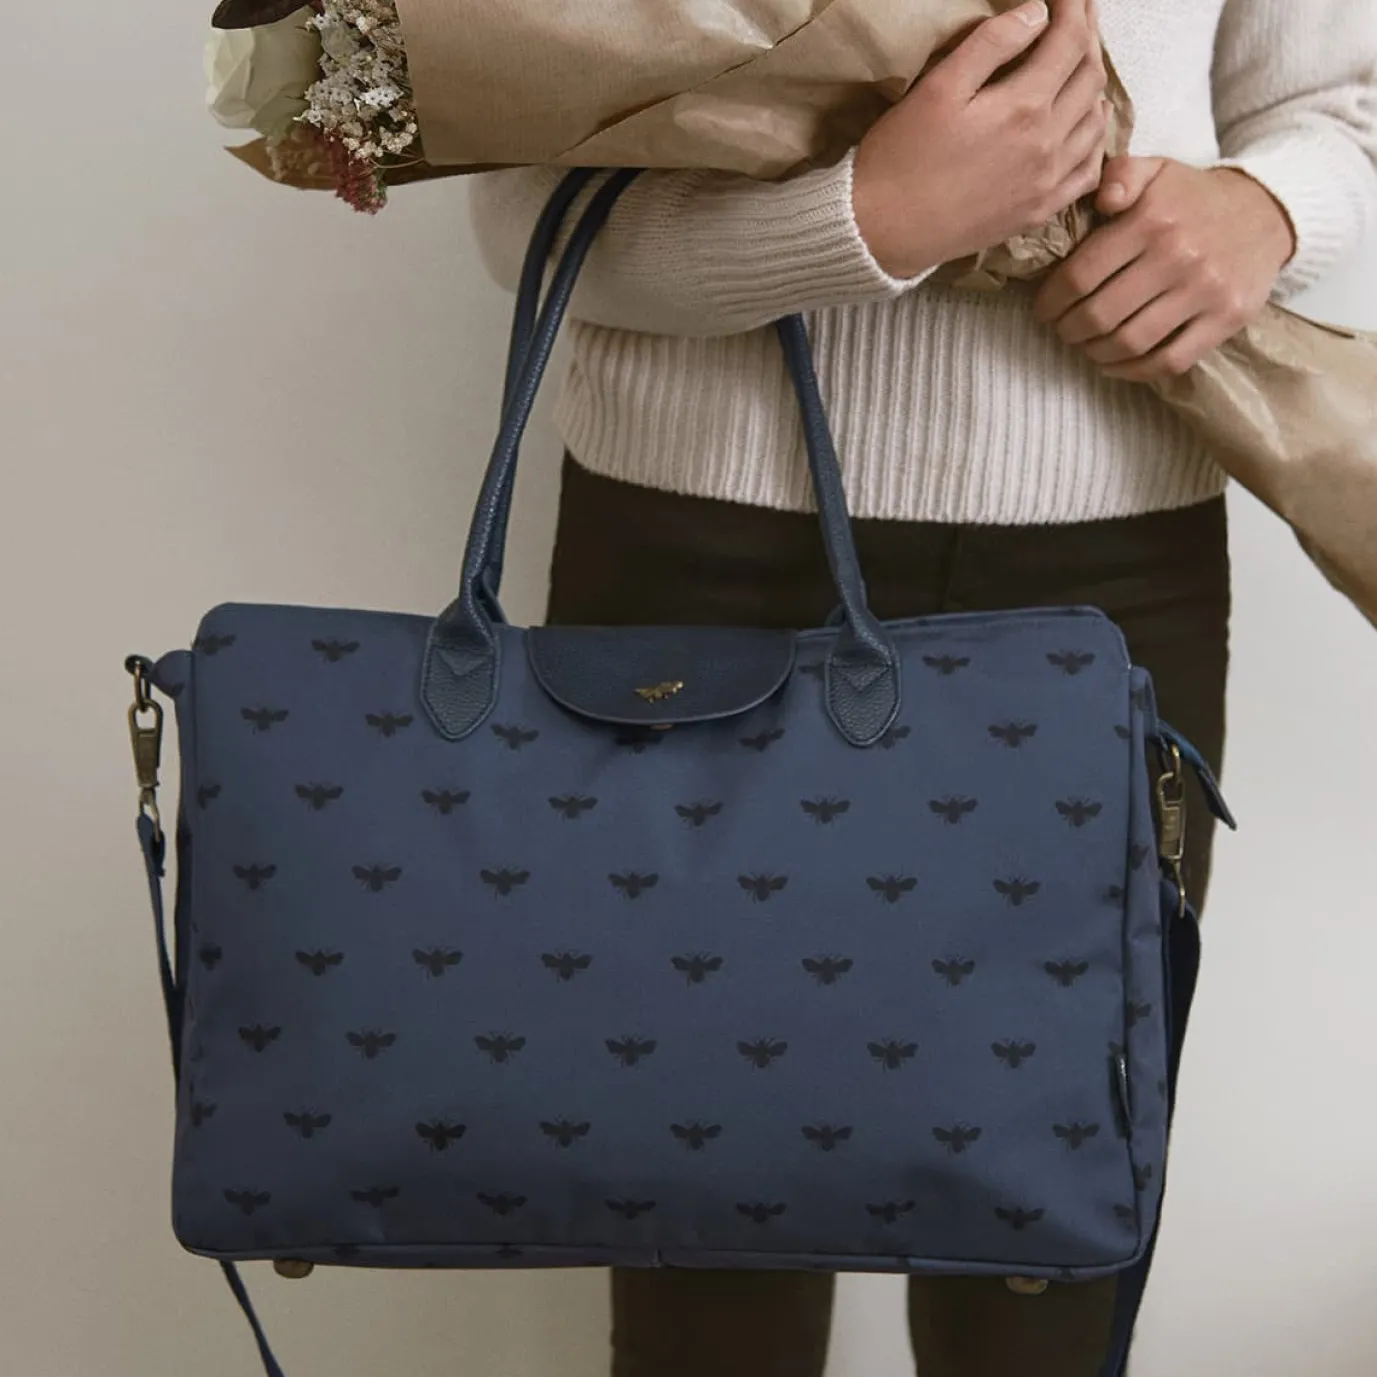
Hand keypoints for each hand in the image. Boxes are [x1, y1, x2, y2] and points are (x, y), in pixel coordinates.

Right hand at [853, 0, 1110, 279]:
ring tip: (1076, 65)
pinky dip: (1094, 140)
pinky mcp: (1038, 212)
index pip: (1070, 41)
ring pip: (1096, 122)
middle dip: (1087, 37)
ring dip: (1093, 85)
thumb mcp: (938, 88)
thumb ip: (990, 45)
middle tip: (1073, 17)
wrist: (883, 232)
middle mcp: (1047, 145)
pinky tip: (1080, 127)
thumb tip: (1036, 13)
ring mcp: (1047, 183)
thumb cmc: (901, 158)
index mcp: (1024, 107)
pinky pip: (1088, 171)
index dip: (1073, 6)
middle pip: (1090, 76)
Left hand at [1032, 155, 1296, 380]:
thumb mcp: (1155, 170)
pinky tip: (1115, 364)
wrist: (1267, 211)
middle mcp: (1178, 256)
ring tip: (1085, 346)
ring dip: (1095, 353)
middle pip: (1099, 315)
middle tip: (1062, 330)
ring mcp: (1205, 291)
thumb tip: (1101, 198)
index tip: (1043, 310)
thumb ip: (1119, 175)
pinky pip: (1169, 362)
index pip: (1080, 276)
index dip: (1051, 302)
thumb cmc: (1192, 198)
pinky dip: (1133, 372)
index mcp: (1151, 220)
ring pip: (1130, 342)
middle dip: (1068, 330)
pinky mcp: (1226, 319)